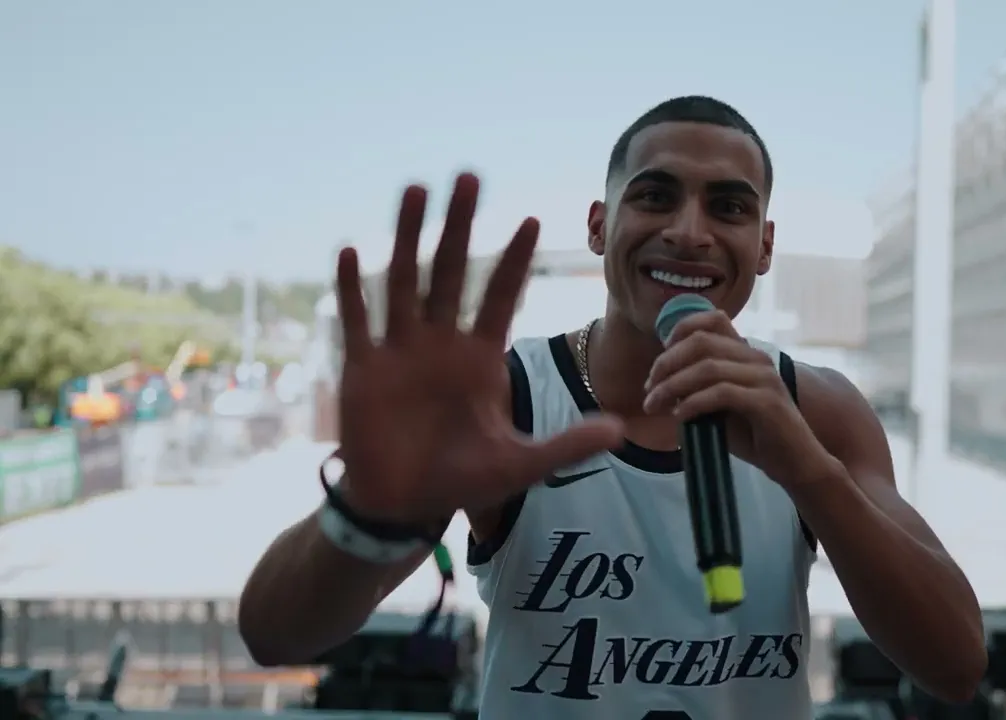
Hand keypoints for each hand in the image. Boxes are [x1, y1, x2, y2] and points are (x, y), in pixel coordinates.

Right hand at [334, 175, 623, 528]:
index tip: (531, 219)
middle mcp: (441, 344)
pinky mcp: (363, 370)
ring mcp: (401, 352)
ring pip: (405, 282)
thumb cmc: (461, 480)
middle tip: (469, 177)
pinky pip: (358, 322)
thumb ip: (567, 445)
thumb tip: (621, 430)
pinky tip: (350, 250)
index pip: (501, 296)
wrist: (404, 505)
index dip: (514, 259)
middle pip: (451, 272)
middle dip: (460, 226)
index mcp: (480, 357)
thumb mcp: (520, 464)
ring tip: (415, 191)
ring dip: (409, 237)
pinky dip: (352, 289)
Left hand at [642, 311, 823, 481]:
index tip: (659, 364)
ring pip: (707, 366)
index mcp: (746, 353)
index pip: (712, 318)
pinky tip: (679, 416)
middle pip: (701, 341)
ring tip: (654, 406)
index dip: (679, 331)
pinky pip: (721, 393)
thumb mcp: (719, 408)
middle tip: (649, 389)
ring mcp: (764, 378)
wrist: (794, 463)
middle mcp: (756, 358)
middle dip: (667, 363)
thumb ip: (696, 389)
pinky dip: (693, 403)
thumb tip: (662, 384)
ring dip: (672, 386)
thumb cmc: (755, 436)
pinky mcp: (767, 402)